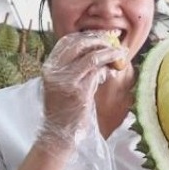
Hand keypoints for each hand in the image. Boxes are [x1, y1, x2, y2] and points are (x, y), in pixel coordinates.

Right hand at [38, 31, 125, 150]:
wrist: (58, 133)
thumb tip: (98, 50)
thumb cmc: (63, 109)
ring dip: (109, 53)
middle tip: (113, 44)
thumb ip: (74, 67)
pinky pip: (97, 73)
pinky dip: (108, 68)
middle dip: (100, 41)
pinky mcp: (79, 92)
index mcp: (49, 67)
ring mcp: (66, 81)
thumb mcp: (62, 83)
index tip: (101, 37)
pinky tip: (114, 69)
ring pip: (92, 57)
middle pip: (79, 44)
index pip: (67, 41)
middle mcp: (55, 71)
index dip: (86, 36)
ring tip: (120, 54)